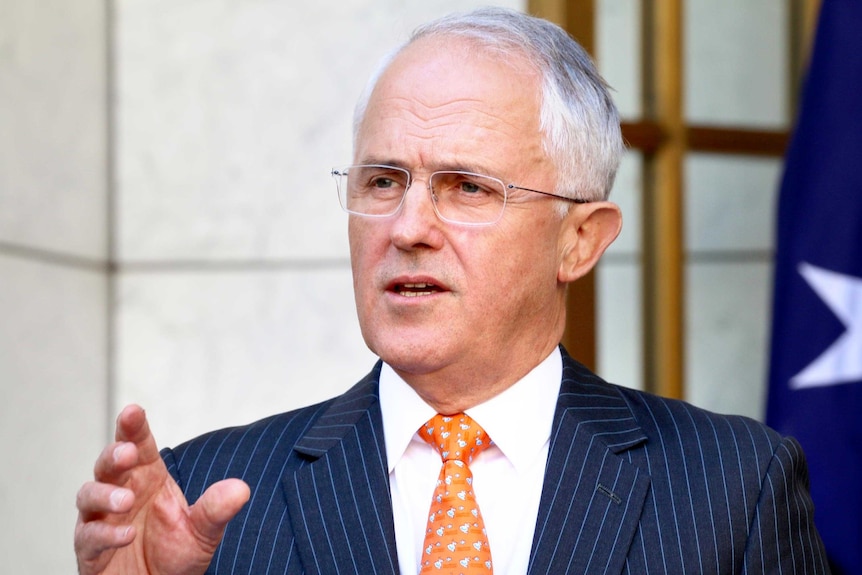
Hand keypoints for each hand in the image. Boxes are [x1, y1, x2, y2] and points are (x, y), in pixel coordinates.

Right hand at [74, 405, 249, 574]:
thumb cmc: (175, 554)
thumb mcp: (203, 532)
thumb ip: (216, 509)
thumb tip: (241, 488)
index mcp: (148, 479)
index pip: (138, 445)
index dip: (133, 427)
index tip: (133, 411)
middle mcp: (122, 493)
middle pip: (108, 464)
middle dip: (114, 455)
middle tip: (127, 454)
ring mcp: (101, 520)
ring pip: (88, 495)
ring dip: (105, 495)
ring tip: (125, 501)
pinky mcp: (90, 550)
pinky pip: (89, 537)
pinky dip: (105, 534)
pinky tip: (126, 535)